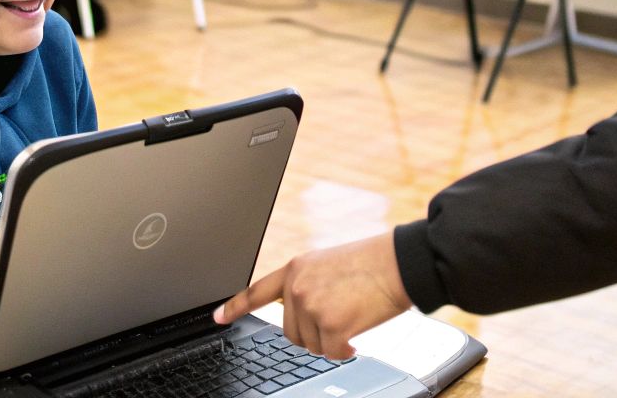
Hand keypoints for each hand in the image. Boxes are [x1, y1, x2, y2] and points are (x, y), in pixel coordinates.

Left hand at [212, 232, 409, 359]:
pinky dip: (344, 351)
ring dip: (331, 340)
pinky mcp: (330, 324)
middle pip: (291, 332)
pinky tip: (356, 337)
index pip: (257, 291)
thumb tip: (300, 313)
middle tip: (338, 316)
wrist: (399, 263)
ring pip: (311, 345)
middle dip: (313, 333)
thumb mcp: (328, 264)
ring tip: (351, 317)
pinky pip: (331, 353)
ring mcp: (311, 306)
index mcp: (295, 268)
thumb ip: (307, 284)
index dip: (235, 307)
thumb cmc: (372, 263)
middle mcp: (297, 287)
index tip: (218, 317)